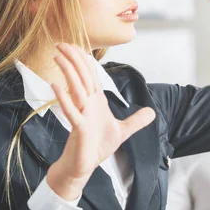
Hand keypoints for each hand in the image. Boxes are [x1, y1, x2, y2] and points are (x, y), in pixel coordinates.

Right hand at [47, 43, 155, 200]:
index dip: (85, 61)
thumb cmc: (98, 147)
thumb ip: (137, 120)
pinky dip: (63, 98)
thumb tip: (152, 112)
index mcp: (97, 102)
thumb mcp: (123, 131)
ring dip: (67, 72)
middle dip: (73, 59)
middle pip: (81, 77)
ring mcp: (82, 114)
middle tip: (61, 43)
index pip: (91, 76)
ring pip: (75, 89)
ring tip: (58, 56)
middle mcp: (88, 104)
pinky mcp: (78, 128)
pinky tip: (56, 86)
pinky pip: (69, 111)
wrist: (85, 166)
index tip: (77, 45)